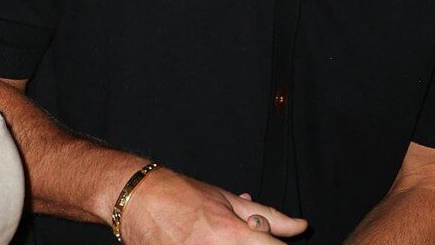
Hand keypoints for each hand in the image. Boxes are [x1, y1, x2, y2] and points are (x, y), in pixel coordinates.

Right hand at [119, 168, 307, 244]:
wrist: (136, 198)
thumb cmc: (179, 194)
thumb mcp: (226, 200)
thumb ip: (266, 216)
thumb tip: (299, 226)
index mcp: (230, 234)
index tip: (277, 242)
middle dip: (254, 244)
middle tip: (237, 234)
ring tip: (215, 235)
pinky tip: (202, 239)